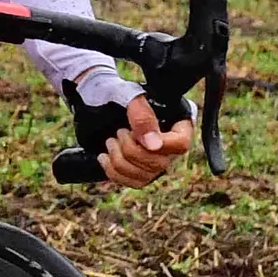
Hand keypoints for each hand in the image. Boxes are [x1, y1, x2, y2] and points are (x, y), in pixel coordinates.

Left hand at [67, 84, 193, 188]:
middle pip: (160, 164)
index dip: (160, 144)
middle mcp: (170, 146)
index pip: (181, 143)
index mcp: (176, 123)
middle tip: (118, 133)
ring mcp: (156, 161)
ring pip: (145, 176)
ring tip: (110, 141)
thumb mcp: (128, 96)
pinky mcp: (140, 172)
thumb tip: (153, 146)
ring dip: (119, 160)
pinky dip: (113, 172)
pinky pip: (132, 183)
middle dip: (131, 151)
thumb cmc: (116, 93)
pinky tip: (104, 157)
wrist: (97, 101)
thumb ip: (142, 116)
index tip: (135, 133)